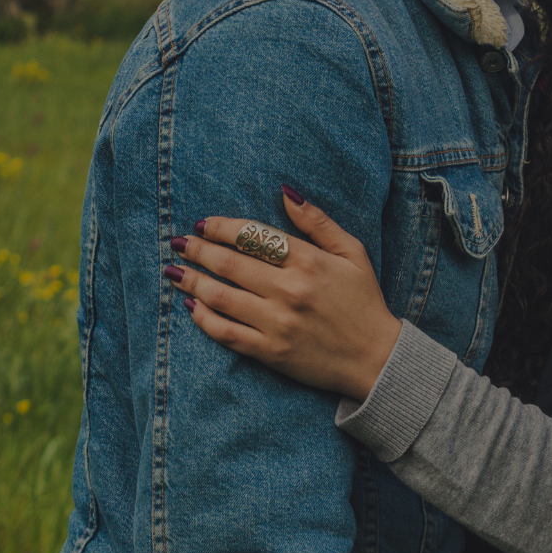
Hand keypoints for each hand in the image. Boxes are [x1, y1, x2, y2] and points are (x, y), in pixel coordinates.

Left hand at [167, 189, 400, 400]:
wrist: (377, 358)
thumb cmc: (364, 302)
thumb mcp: (352, 252)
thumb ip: (317, 222)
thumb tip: (285, 193)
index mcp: (309, 261)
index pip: (252, 236)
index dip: (221, 228)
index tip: (203, 224)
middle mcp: (289, 290)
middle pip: (229, 264)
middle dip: (197, 250)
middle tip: (178, 243)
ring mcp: (278, 323)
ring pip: (221, 297)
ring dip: (191, 281)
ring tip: (174, 271)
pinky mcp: (271, 352)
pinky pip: (226, 333)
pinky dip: (204, 318)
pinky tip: (192, 306)